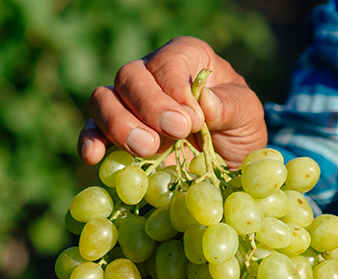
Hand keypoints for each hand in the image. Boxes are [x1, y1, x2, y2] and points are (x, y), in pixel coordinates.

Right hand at [79, 37, 267, 166]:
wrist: (226, 162)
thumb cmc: (238, 128)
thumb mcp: (247, 116)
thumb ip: (229, 106)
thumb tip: (206, 102)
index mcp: (184, 57)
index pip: (167, 62)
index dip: (175, 89)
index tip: (193, 121)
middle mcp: (150, 73)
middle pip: (130, 76)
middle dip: (149, 106)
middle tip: (175, 133)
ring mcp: (127, 103)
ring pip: (104, 99)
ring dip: (120, 124)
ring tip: (146, 149)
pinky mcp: (114, 134)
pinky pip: (92, 130)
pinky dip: (90, 141)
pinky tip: (95, 156)